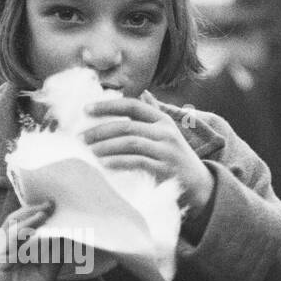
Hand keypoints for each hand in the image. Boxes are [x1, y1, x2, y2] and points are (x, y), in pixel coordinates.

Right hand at [0, 201, 60, 280]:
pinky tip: (33, 228)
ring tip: (44, 211)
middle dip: (35, 209)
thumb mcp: (46, 273)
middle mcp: (7, 244)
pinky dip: (20, 233)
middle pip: (18, 219)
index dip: (41, 212)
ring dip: (28, 217)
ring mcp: (0, 251)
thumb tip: (68, 235)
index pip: (28, 222)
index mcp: (18, 245)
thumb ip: (54, 254)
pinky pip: (7, 243)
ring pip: (11, 227)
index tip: (59, 205)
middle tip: (53, 203)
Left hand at [81, 95, 214, 215]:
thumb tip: (144, 93)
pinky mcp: (164, 169)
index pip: (133, 106)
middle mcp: (166, 132)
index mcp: (163, 120)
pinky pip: (137, 162)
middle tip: (80, 137)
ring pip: (130, 142)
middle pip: (127, 125)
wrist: (200, 186)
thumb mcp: (168, 133)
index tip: (86, 109)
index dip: (108, 105)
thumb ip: (154, 114)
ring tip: (88, 151)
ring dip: (106, 146)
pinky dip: (118, 162)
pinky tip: (103, 164)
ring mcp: (166, 150)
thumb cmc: (176, 159)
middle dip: (100, 130)